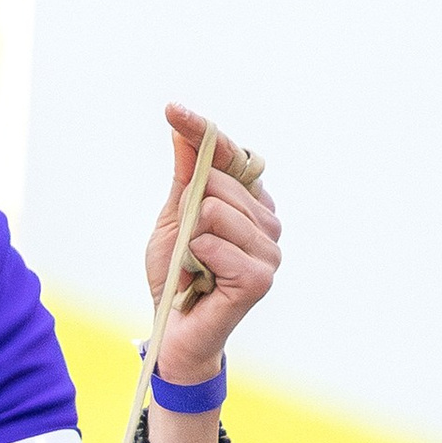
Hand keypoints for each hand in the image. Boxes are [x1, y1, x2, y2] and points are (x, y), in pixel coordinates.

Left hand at [145, 104, 279, 386]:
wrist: (173, 331)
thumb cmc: (176, 276)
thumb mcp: (175, 218)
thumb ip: (185, 177)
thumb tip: (184, 131)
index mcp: (250, 202)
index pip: (230, 154)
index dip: (201, 131)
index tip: (173, 110)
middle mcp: (266, 221)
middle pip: (219, 182)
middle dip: (189, 212)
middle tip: (189, 247)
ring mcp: (268, 250)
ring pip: (217, 211)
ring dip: (192, 240)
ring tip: (195, 266)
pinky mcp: (261, 277)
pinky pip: (216, 245)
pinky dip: (197, 260)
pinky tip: (201, 280)